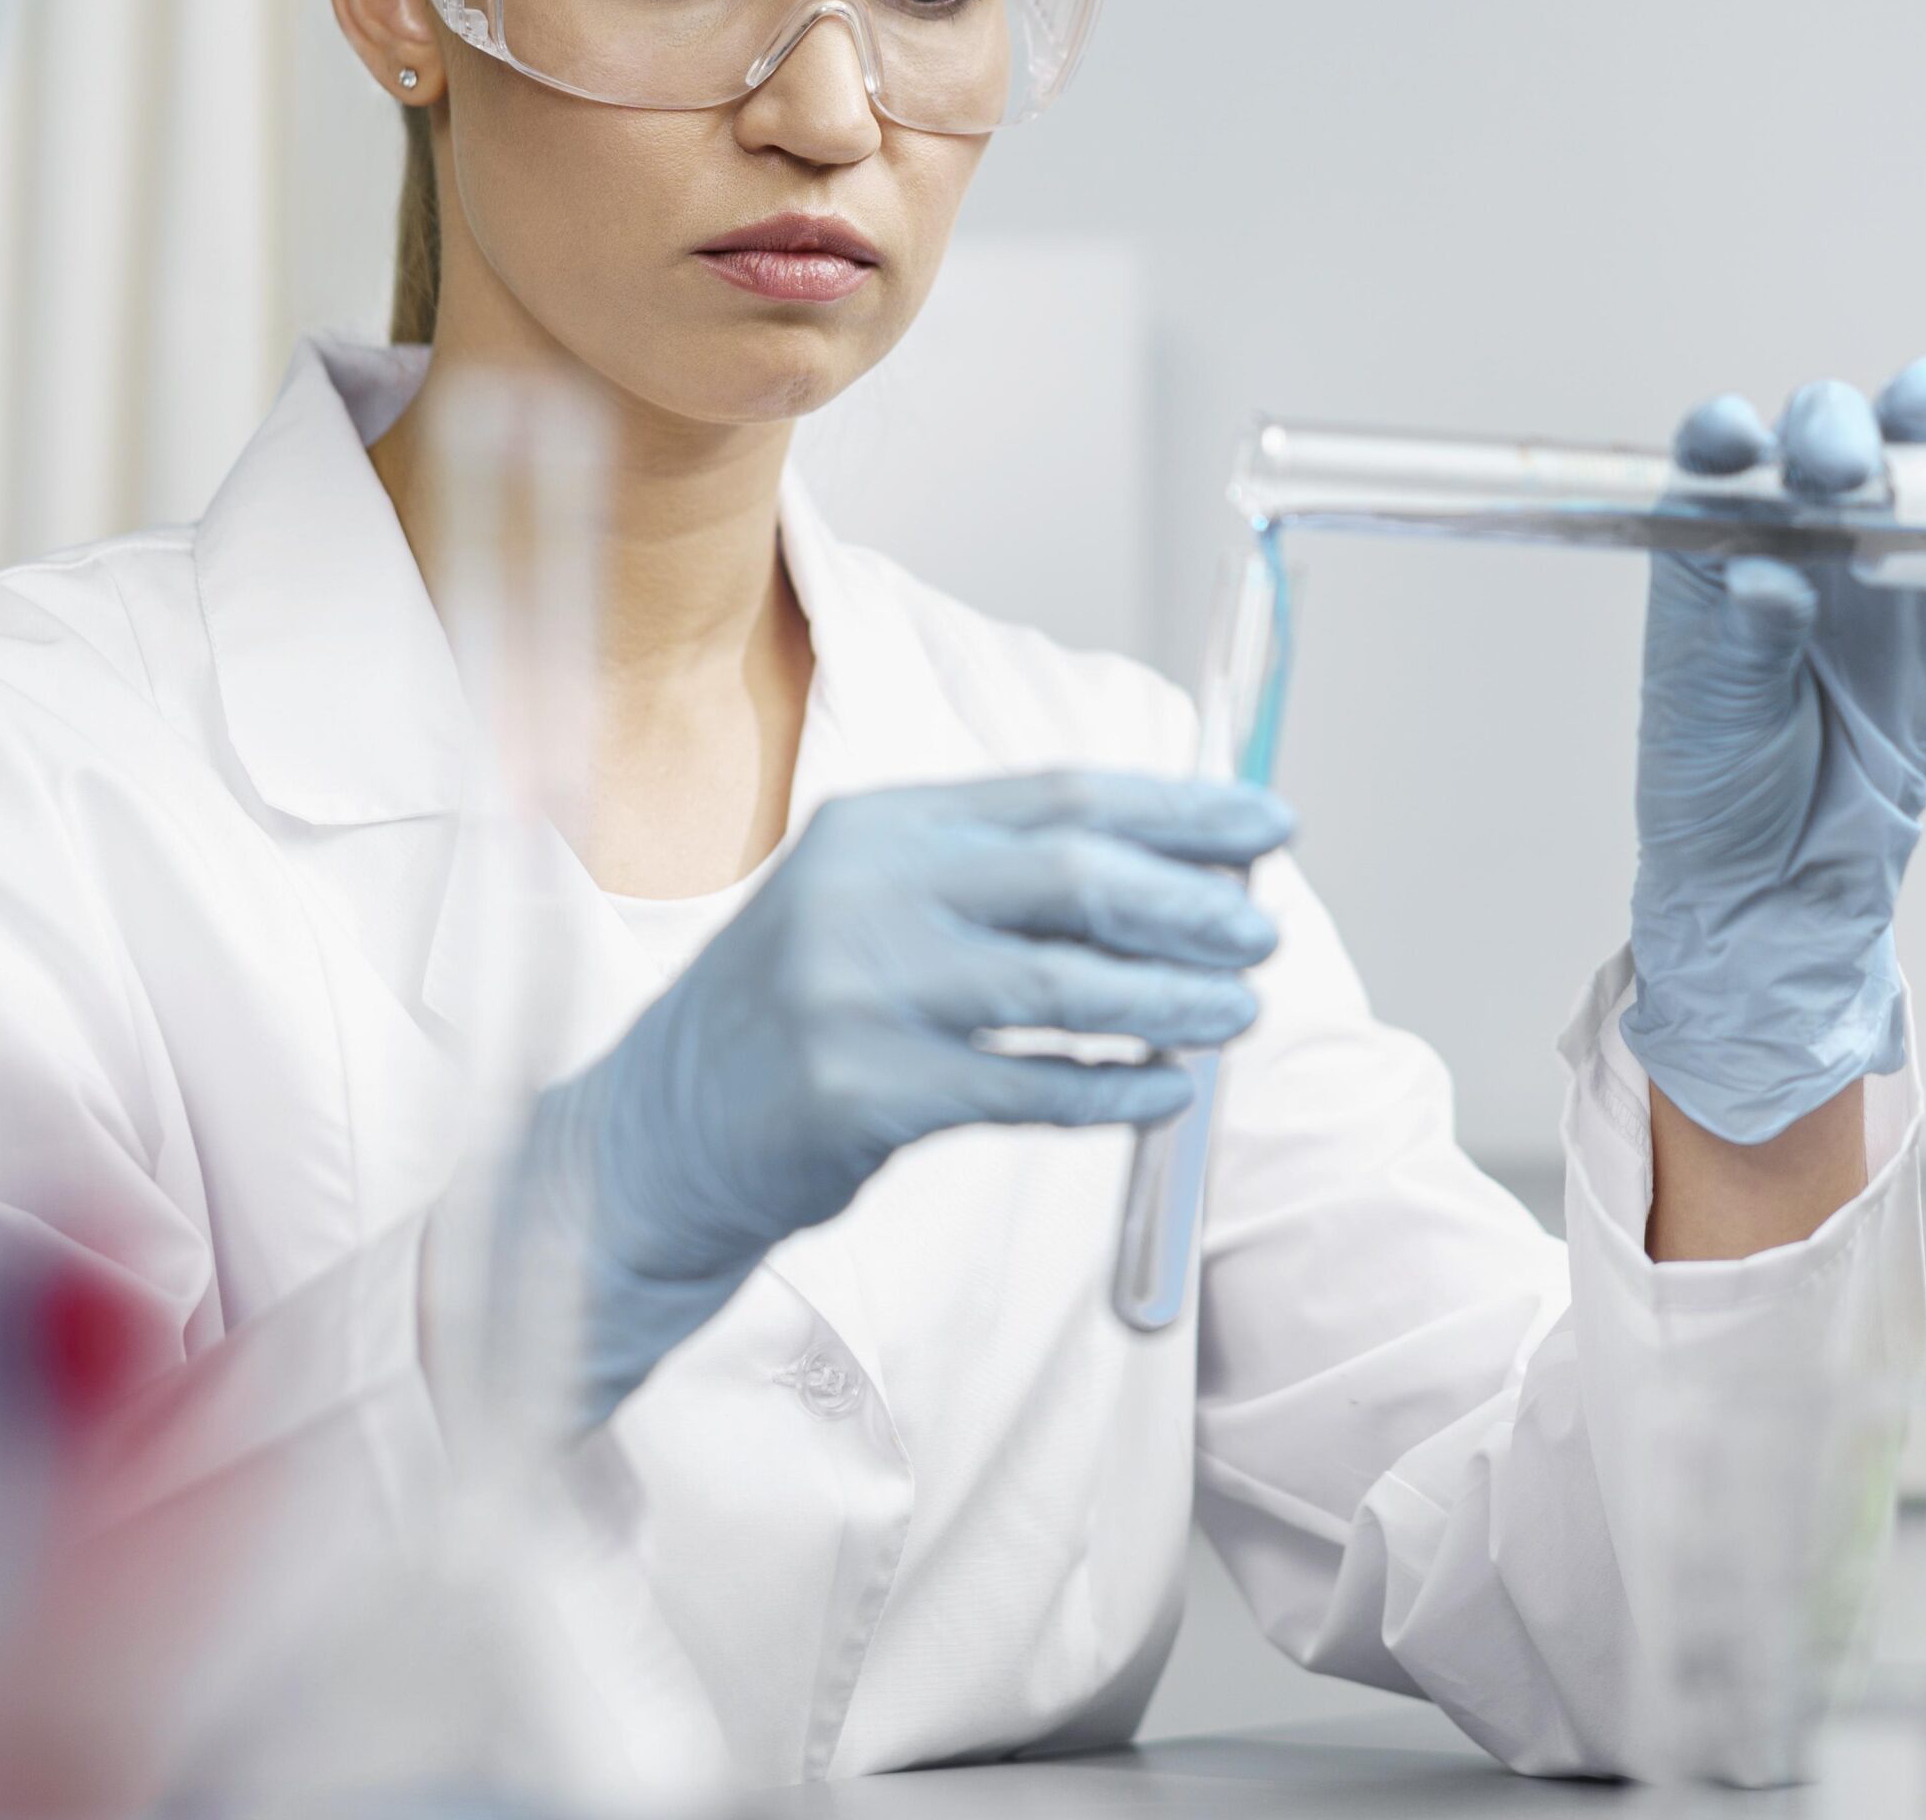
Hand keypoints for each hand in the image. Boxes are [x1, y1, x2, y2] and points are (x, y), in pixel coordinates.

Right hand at [522, 771, 1291, 1420]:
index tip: (1265, 826)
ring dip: (1168, 1003)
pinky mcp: (861, 1091)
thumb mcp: (871, 904)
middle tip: (1260, 931)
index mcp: (878, 822)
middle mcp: (865, 888)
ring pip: (1061, 988)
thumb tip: (1170, 874)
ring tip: (1240, 1015)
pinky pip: (1025, 1090)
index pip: (1056, 796)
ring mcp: (858, 990)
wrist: (660, 1130)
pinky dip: (1110, 1090)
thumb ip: (994, 879)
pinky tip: (1167, 1090)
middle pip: (1069, 878)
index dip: (1175, 811)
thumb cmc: (794, 1011)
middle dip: (1186, 903)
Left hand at [1625, 360, 1925, 1143]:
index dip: (1726, 435)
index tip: (1738, 440)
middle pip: (1811, 445)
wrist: (1784, 874)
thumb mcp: (1713, 714)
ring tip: (1921, 400)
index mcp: (1706, 555)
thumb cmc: (1715, 786)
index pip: (1711, 464)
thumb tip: (1765, 576)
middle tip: (1847, 470)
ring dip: (1909, 424)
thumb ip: (1743, 639)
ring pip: (1895, 466)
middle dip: (1831, 431)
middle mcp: (1784, 542)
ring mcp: (1867, 569)